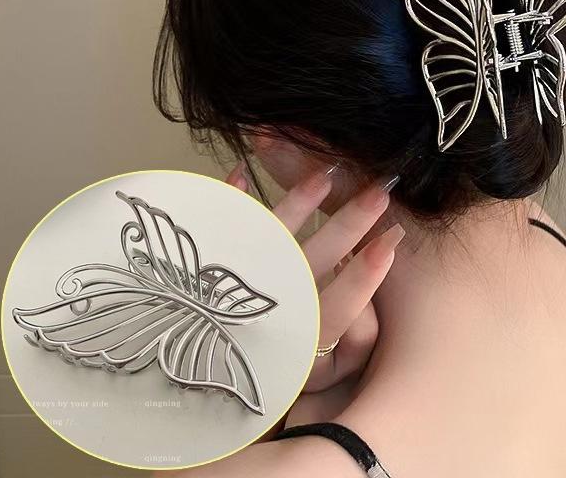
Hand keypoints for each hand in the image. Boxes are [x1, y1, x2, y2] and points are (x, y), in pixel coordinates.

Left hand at [225, 162, 402, 423]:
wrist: (177, 392)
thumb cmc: (254, 377)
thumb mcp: (307, 372)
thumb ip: (344, 338)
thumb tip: (374, 285)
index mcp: (293, 343)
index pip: (332, 311)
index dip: (362, 279)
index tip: (388, 245)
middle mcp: (269, 309)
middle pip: (313, 263)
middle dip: (348, 226)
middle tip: (379, 194)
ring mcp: (238, 284)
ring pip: (272, 240)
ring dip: (299, 204)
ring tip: (324, 175)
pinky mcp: (208, 270)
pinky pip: (220, 232)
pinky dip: (230, 202)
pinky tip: (239, 173)